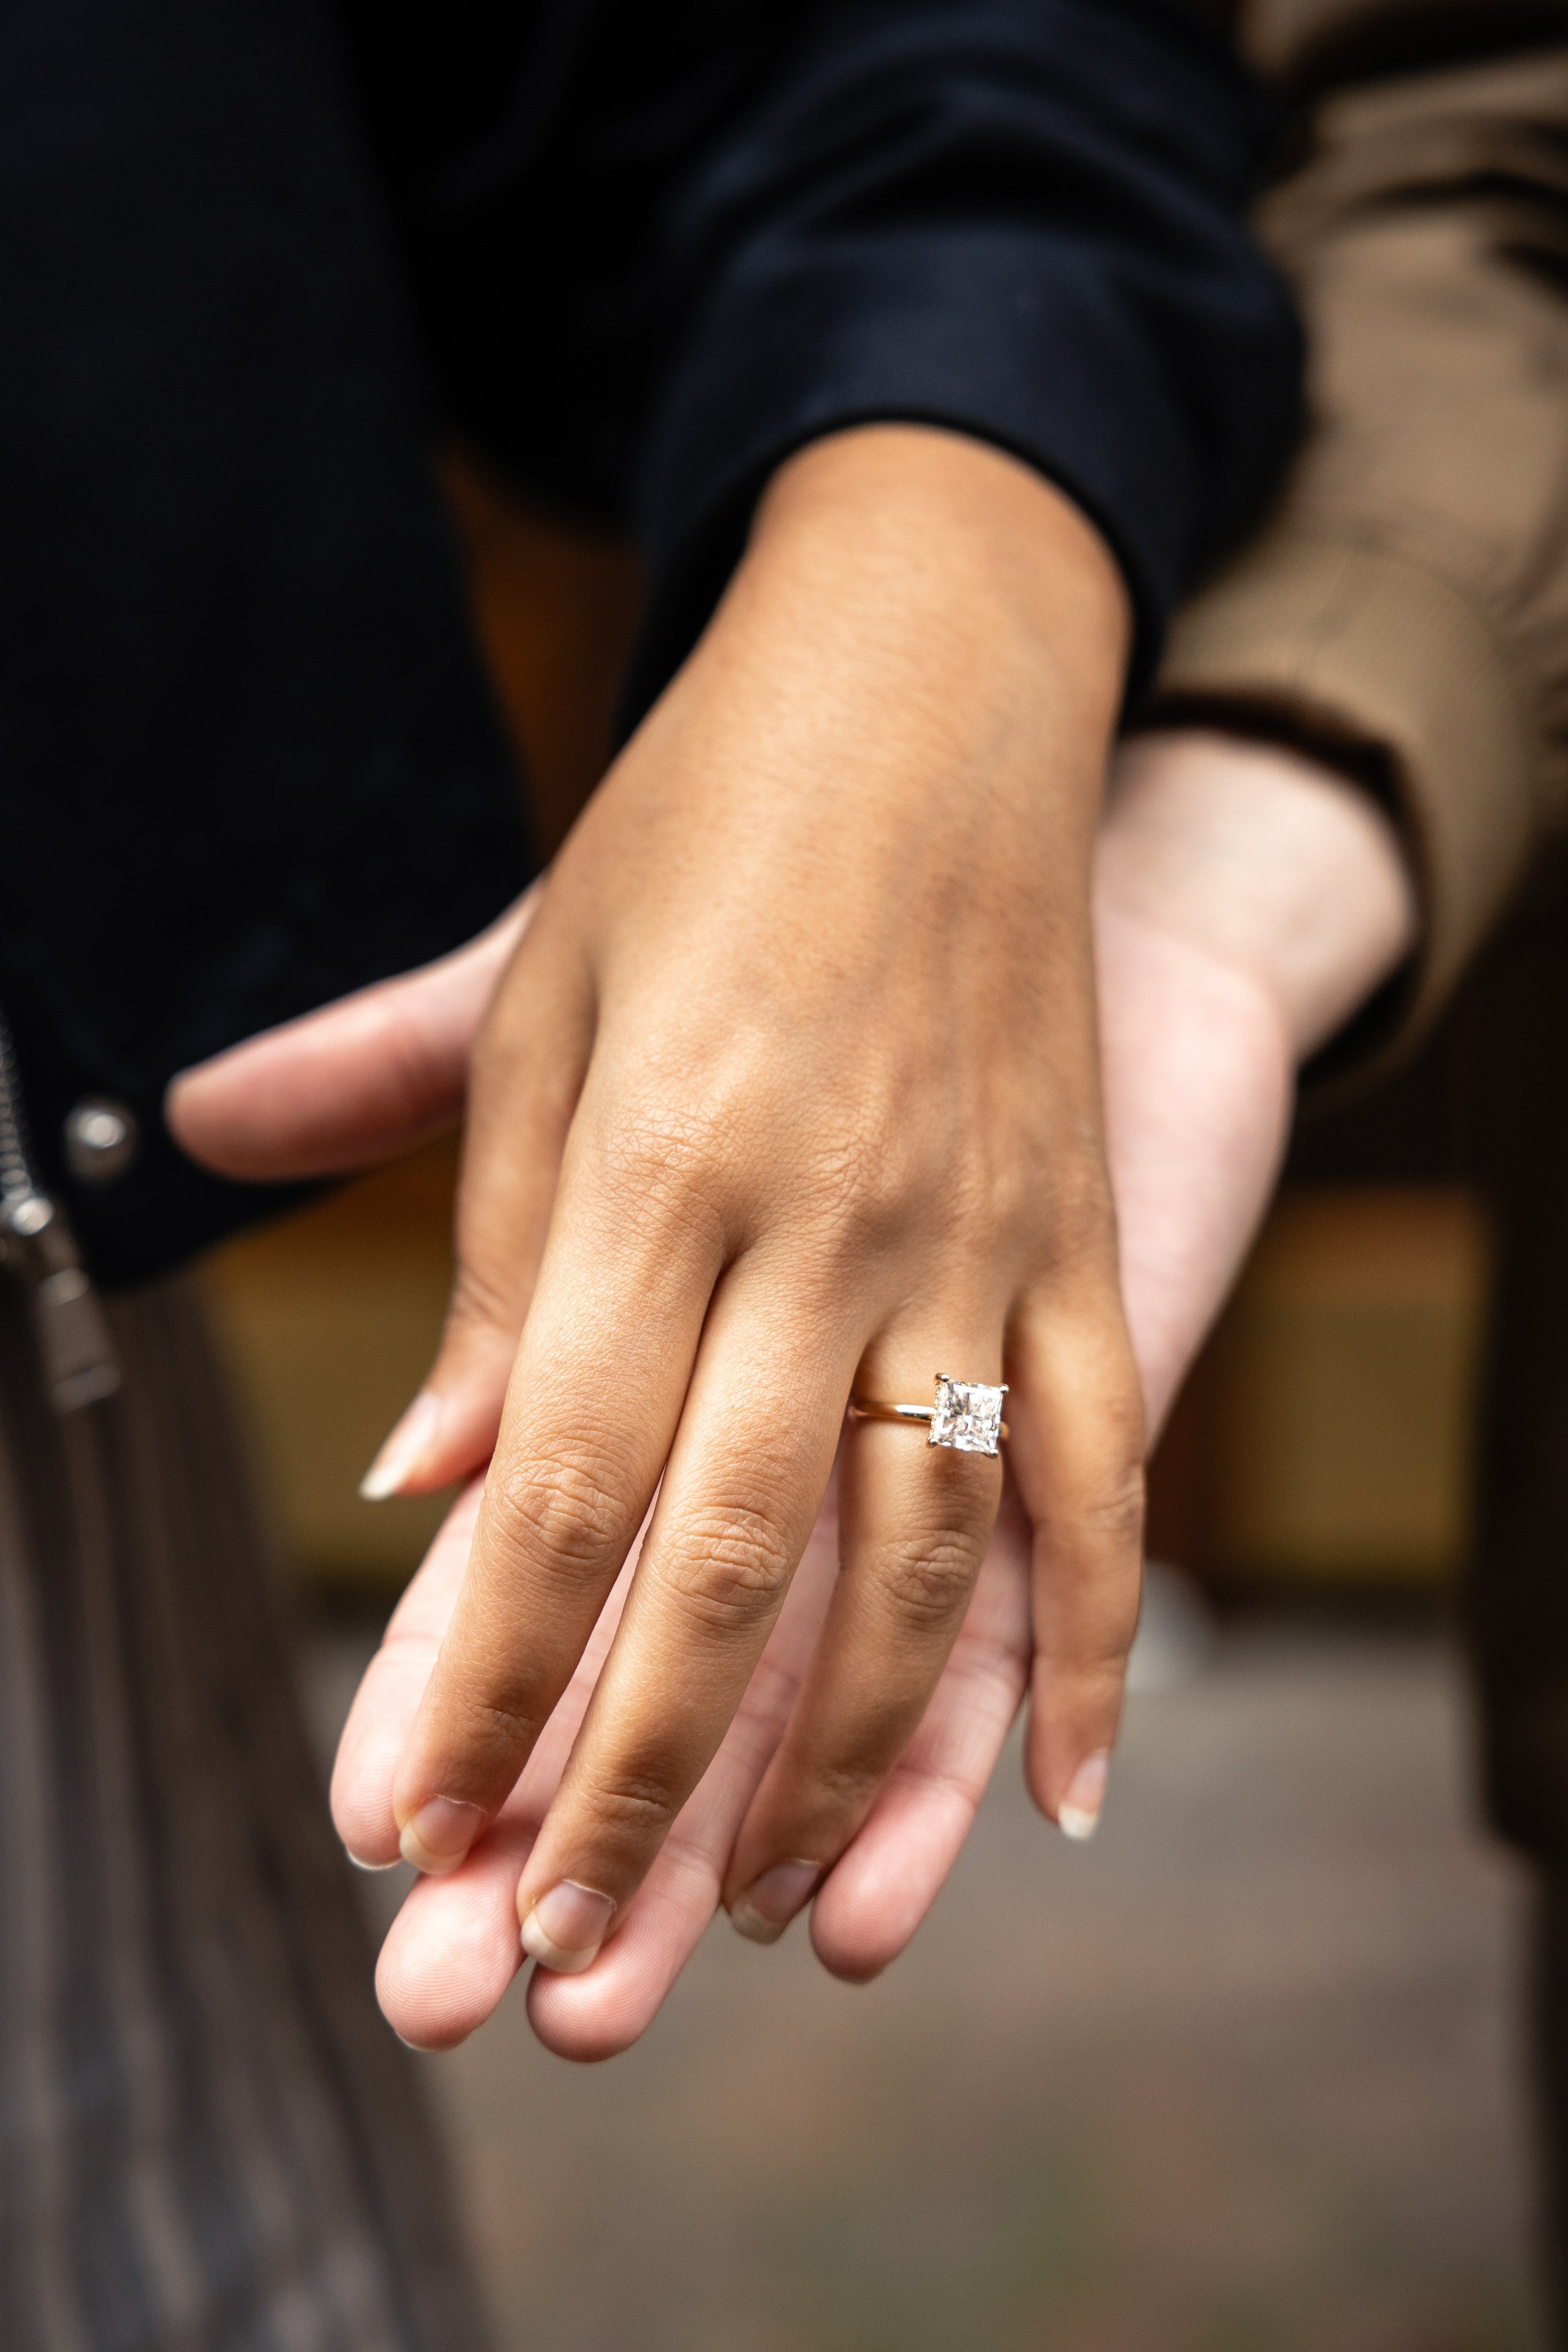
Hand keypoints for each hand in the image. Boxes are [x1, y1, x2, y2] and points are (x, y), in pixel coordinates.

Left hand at [176, 421, 1144, 1978]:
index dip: (489, 1674)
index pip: (561, 1479)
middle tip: (553, 1953)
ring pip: (922, 1556)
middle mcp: (830, 1220)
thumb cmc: (704, 829)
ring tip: (763, 1917)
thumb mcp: (542, 993)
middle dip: (634, 1779)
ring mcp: (980, 1237)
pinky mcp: (1083, 1242)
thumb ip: (487, 1239)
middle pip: (729, 1556)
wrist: (940, 681)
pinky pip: (1102, 1473)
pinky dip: (1088, 1644)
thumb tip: (433, 1472)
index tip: (420, 1826)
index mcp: (662, 1156)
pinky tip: (1050, 1798)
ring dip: (840, 1758)